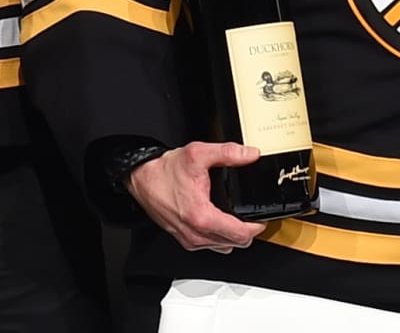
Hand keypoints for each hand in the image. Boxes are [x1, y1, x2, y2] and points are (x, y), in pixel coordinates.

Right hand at [126, 142, 268, 252]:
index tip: (259, 217)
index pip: (242, 235)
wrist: (141, 178)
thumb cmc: (164, 171)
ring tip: (233, 219)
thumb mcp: (197, 154)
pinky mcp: (184, 240)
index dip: (256, 226)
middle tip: (248, 217)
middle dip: (247, 231)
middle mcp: (196, 234)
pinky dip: (218, 237)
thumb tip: (250, 154)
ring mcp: (190, 239)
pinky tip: (217, 221)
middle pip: (236, 244)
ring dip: (232, 236)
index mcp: (202, 216)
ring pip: (224, 247)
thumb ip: (227, 153)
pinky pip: (210, 246)